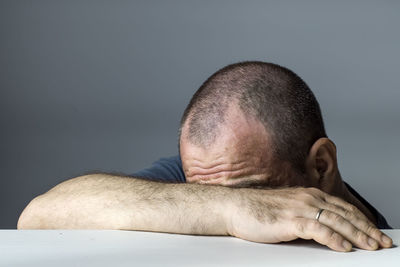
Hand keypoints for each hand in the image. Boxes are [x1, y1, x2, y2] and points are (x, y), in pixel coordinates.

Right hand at [226, 187, 392, 251]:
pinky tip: (344, 248)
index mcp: (310, 195)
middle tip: (383, 242)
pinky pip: (317, 229)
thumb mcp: (289, 208)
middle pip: (345, 214)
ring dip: (356, 235)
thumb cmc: (260, 210)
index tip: (376, 233)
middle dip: (367, 229)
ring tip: (371, 246)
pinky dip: (333, 238)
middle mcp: (308, 198)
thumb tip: (326, 229)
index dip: (363, 221)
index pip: (344, 208)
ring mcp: (299, 208)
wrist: (236, 206)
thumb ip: (308, 214)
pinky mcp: (289, 220)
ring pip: (336, 221)